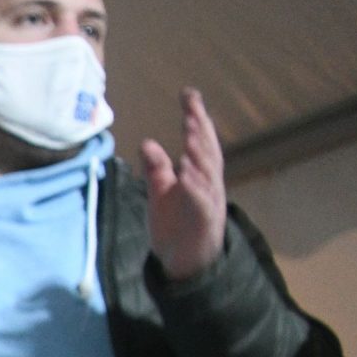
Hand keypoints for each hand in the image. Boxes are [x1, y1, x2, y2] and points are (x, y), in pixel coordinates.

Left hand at [142, 88, 226, 282]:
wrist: (184, 262)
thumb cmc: (177, 224)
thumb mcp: (161, 192)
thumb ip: (157, 169)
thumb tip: (147, 143)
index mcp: (198, 174)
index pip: (198, 140)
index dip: (196, 117)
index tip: (189, 95)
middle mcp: (208, 184)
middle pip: (206, 151)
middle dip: (200, 129)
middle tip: (191, 108)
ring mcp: (209, 202)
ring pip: (207, 173)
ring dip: (199, 153)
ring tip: (190, 133)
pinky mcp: (204, 221)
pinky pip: (201, 202)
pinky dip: (196, 187)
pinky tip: (188, 174)